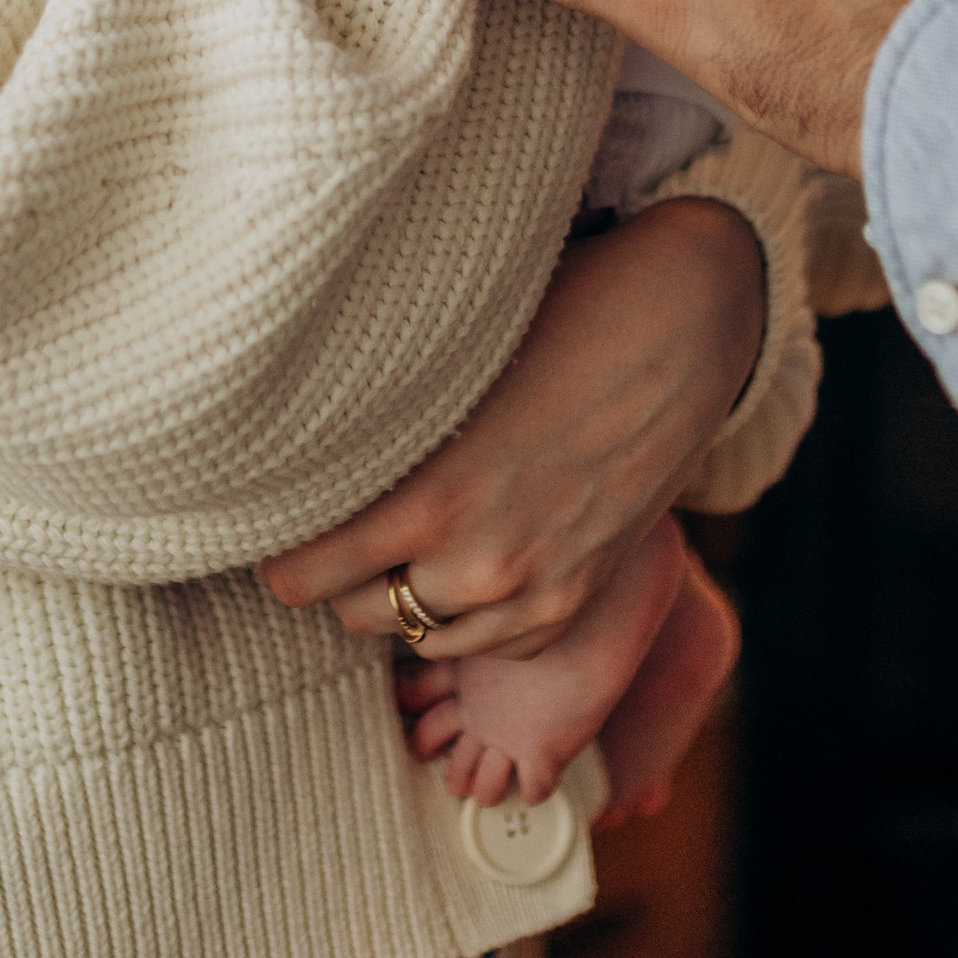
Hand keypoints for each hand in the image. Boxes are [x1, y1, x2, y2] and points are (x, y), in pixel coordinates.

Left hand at [258, 196, 763, 658]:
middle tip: (338, 526)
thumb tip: (292, 439)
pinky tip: (466, 563)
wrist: (684, 320)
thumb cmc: (554, 311)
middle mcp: (478, 563)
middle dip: (338, 575)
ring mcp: (536, 593)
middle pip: (353, 614)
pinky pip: (490, 646)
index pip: (301, 576)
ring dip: (402, 600)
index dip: (278, 550)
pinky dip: (469, 619)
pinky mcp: (579, 603)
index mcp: (430, 498)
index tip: (273, 522)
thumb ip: (377, 425)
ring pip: (420, 638)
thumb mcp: (446, 363)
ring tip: (400, 545)